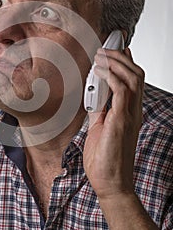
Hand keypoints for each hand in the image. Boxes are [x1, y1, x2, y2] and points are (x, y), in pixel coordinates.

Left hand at [83, 47, 143, 199]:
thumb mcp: (99, 127)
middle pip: (136, 74)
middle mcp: (133, 110)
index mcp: (128, 111)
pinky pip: (121, 90)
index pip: (133, 80)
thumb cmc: (104, 159)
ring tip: (101, 55)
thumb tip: (93, 95)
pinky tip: (99, 70)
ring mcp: (129, 114)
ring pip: (133, 77)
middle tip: (107, 47)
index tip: (118, 49)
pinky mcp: (121, 119)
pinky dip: (111, 76)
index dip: (127, 62)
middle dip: (121, 56)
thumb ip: (99, 110)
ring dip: (116, 62)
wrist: (109, 182)